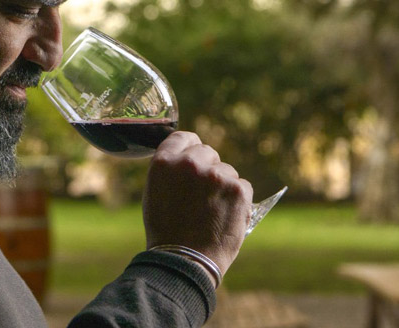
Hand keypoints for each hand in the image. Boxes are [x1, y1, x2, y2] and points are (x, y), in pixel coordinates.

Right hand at [142, 131, 252, 274]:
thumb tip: (188, 159)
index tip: (194, 158)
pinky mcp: (238, 189)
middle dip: (208, 168)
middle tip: (203, 194)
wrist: (185, 261)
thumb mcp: (156, 193)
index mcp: (164, 162)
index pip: (183, 137)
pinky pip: (242, 186)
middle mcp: (189, 163)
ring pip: (227, 171)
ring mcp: (216, 175)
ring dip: (223, 186)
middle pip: (208, 152)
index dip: (190, 147)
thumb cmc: (167, 231)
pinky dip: (238, 200)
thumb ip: (171, 172)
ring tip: (212, 212)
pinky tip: (226, 216)